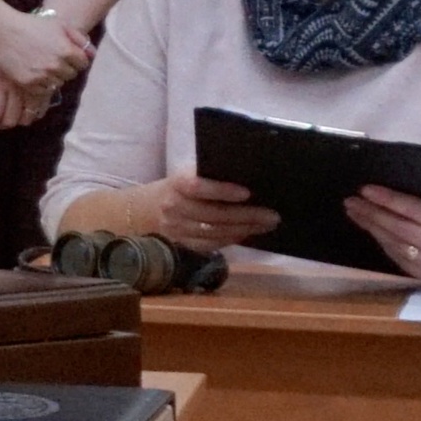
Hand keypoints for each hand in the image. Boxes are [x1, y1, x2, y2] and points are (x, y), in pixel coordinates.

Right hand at [0, 10, 89, 130]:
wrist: (2, 30)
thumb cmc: (32, 25)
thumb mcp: (59, 25)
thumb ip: (80, 39)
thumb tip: (92, 55)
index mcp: (66, 51)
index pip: (83, 64)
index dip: (75, 58)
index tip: (65, 54)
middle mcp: (56, 65)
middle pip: (71, 75)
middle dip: (64, 67)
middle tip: (50, 58)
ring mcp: (41, 75)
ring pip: (57, 83)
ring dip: (52, 76)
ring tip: (40, 64)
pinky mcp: (28, 83)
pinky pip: (42, 90)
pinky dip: (40, 83)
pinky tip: (33, 71)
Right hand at [134, 175, 274, 254]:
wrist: (147, 209)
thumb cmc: (179, 188)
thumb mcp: (187, 175)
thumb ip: (210, 177)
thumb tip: (250, 179)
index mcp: (176, 185)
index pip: (198, 187)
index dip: (222, 191)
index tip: (247, 193)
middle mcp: (173, 208)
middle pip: (213, 215)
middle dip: (247, 216)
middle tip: (273, 215)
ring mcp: (176, 229)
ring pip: (216, 232)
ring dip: (245, 229)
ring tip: (267, 225)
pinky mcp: (182, 244)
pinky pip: (212, 245)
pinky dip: (232, 239)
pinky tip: (248, 233)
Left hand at [342, 185, 420, 289]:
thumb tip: (388, 184)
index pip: (413, 210)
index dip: (387, 199)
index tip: (364, 189)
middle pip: (399, 229)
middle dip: (372, 214)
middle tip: (351, 201)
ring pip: (396, 245)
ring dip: (371, 228)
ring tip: (355, 213)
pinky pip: (399, 259)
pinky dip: (383, 243)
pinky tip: (371, 230)